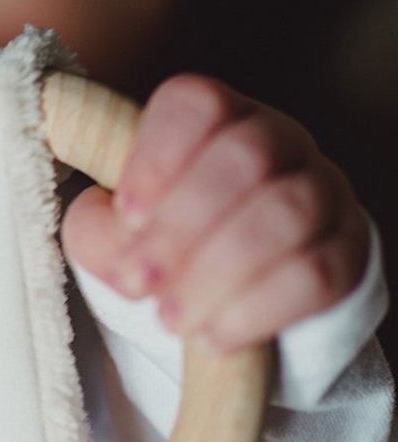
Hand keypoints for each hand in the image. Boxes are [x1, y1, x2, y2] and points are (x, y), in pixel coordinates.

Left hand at [62, 74, 369, 351]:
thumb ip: (96, 225)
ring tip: (170, 318)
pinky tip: (213, 337)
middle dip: (181, 226)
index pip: (195, 104)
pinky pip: (317, 273)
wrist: (228, 297)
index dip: (157, 156)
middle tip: (139, 282)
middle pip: (244, 156)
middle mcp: (276, 140)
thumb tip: (109, 228)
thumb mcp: (114, 234)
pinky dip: (258, 309)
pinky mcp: (347, 252)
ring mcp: (322, 191)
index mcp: (214, 119)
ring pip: (285, 213)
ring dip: (216, 272)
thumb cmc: (165, 247)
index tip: (126, 216)